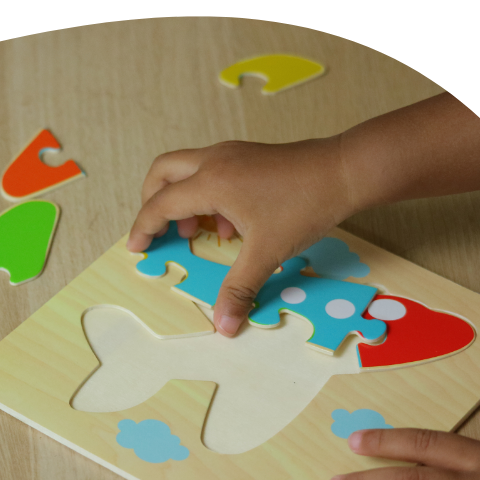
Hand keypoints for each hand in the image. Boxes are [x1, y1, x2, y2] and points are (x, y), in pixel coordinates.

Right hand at [126, 138, 353, 335]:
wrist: (344, 170)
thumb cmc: (304, 206)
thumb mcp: (268, 252)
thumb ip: (240, 288)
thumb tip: (223, 325)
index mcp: (210, 182)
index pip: (160, 204)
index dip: (144, 228)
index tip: (136, 248)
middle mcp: (214, 161)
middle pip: (162, 173)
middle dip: (153, 202)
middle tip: (160, 232)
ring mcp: (232, 154)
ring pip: (188, 170)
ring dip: (183, 199)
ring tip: (199, 232)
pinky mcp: (248, 156)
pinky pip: (212, 172)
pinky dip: (208, 195)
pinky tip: (232, 225)